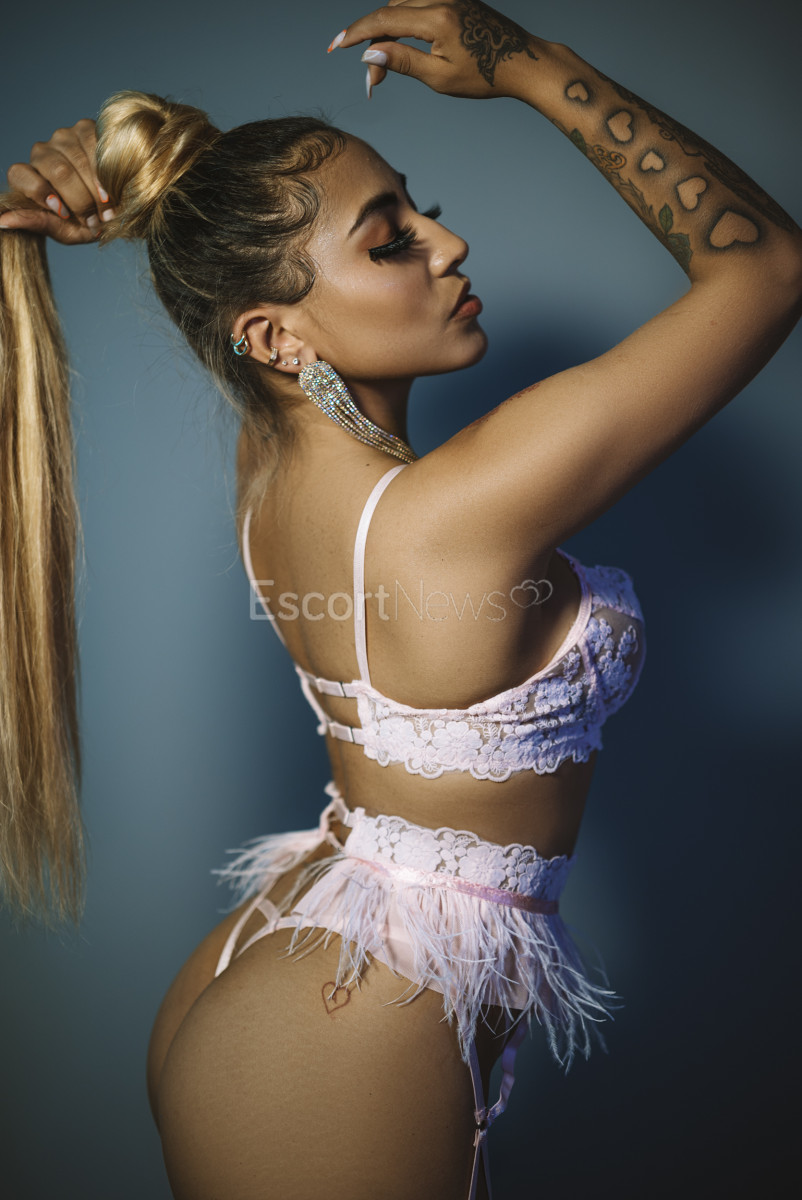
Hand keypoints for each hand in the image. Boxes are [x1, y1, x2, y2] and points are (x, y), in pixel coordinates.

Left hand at [0, 118, 113, 243]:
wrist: (116, 209)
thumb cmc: (87, 222)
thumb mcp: (64, 231)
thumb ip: (37, 223)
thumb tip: (2, 222)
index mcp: (28, 176)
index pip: (20, 175)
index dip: (42, 194)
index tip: (65, 214)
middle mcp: (41, 152)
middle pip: (56, 170)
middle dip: (79, 199)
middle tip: (95, 220)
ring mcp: (63, 137)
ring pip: (75, 159)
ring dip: (95, 190)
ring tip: (107, 211)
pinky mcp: (85, 128)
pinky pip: (93, 145)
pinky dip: (105, 173)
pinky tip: (112, 190)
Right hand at [330, 0, 537, 100]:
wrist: (522, 62)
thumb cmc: (485, 75)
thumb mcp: (440, 78)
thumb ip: (403, 62)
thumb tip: (370, 52)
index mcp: (437, 18)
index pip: (384, 19)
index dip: (356, 33)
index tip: (336, 45)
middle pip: (390, 11)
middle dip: (374, 42)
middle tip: (373, 79)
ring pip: (402, 4)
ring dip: (387, 31)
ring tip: (386, 67)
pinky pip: (418, 3)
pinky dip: (403, 21)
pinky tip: (401, 45)